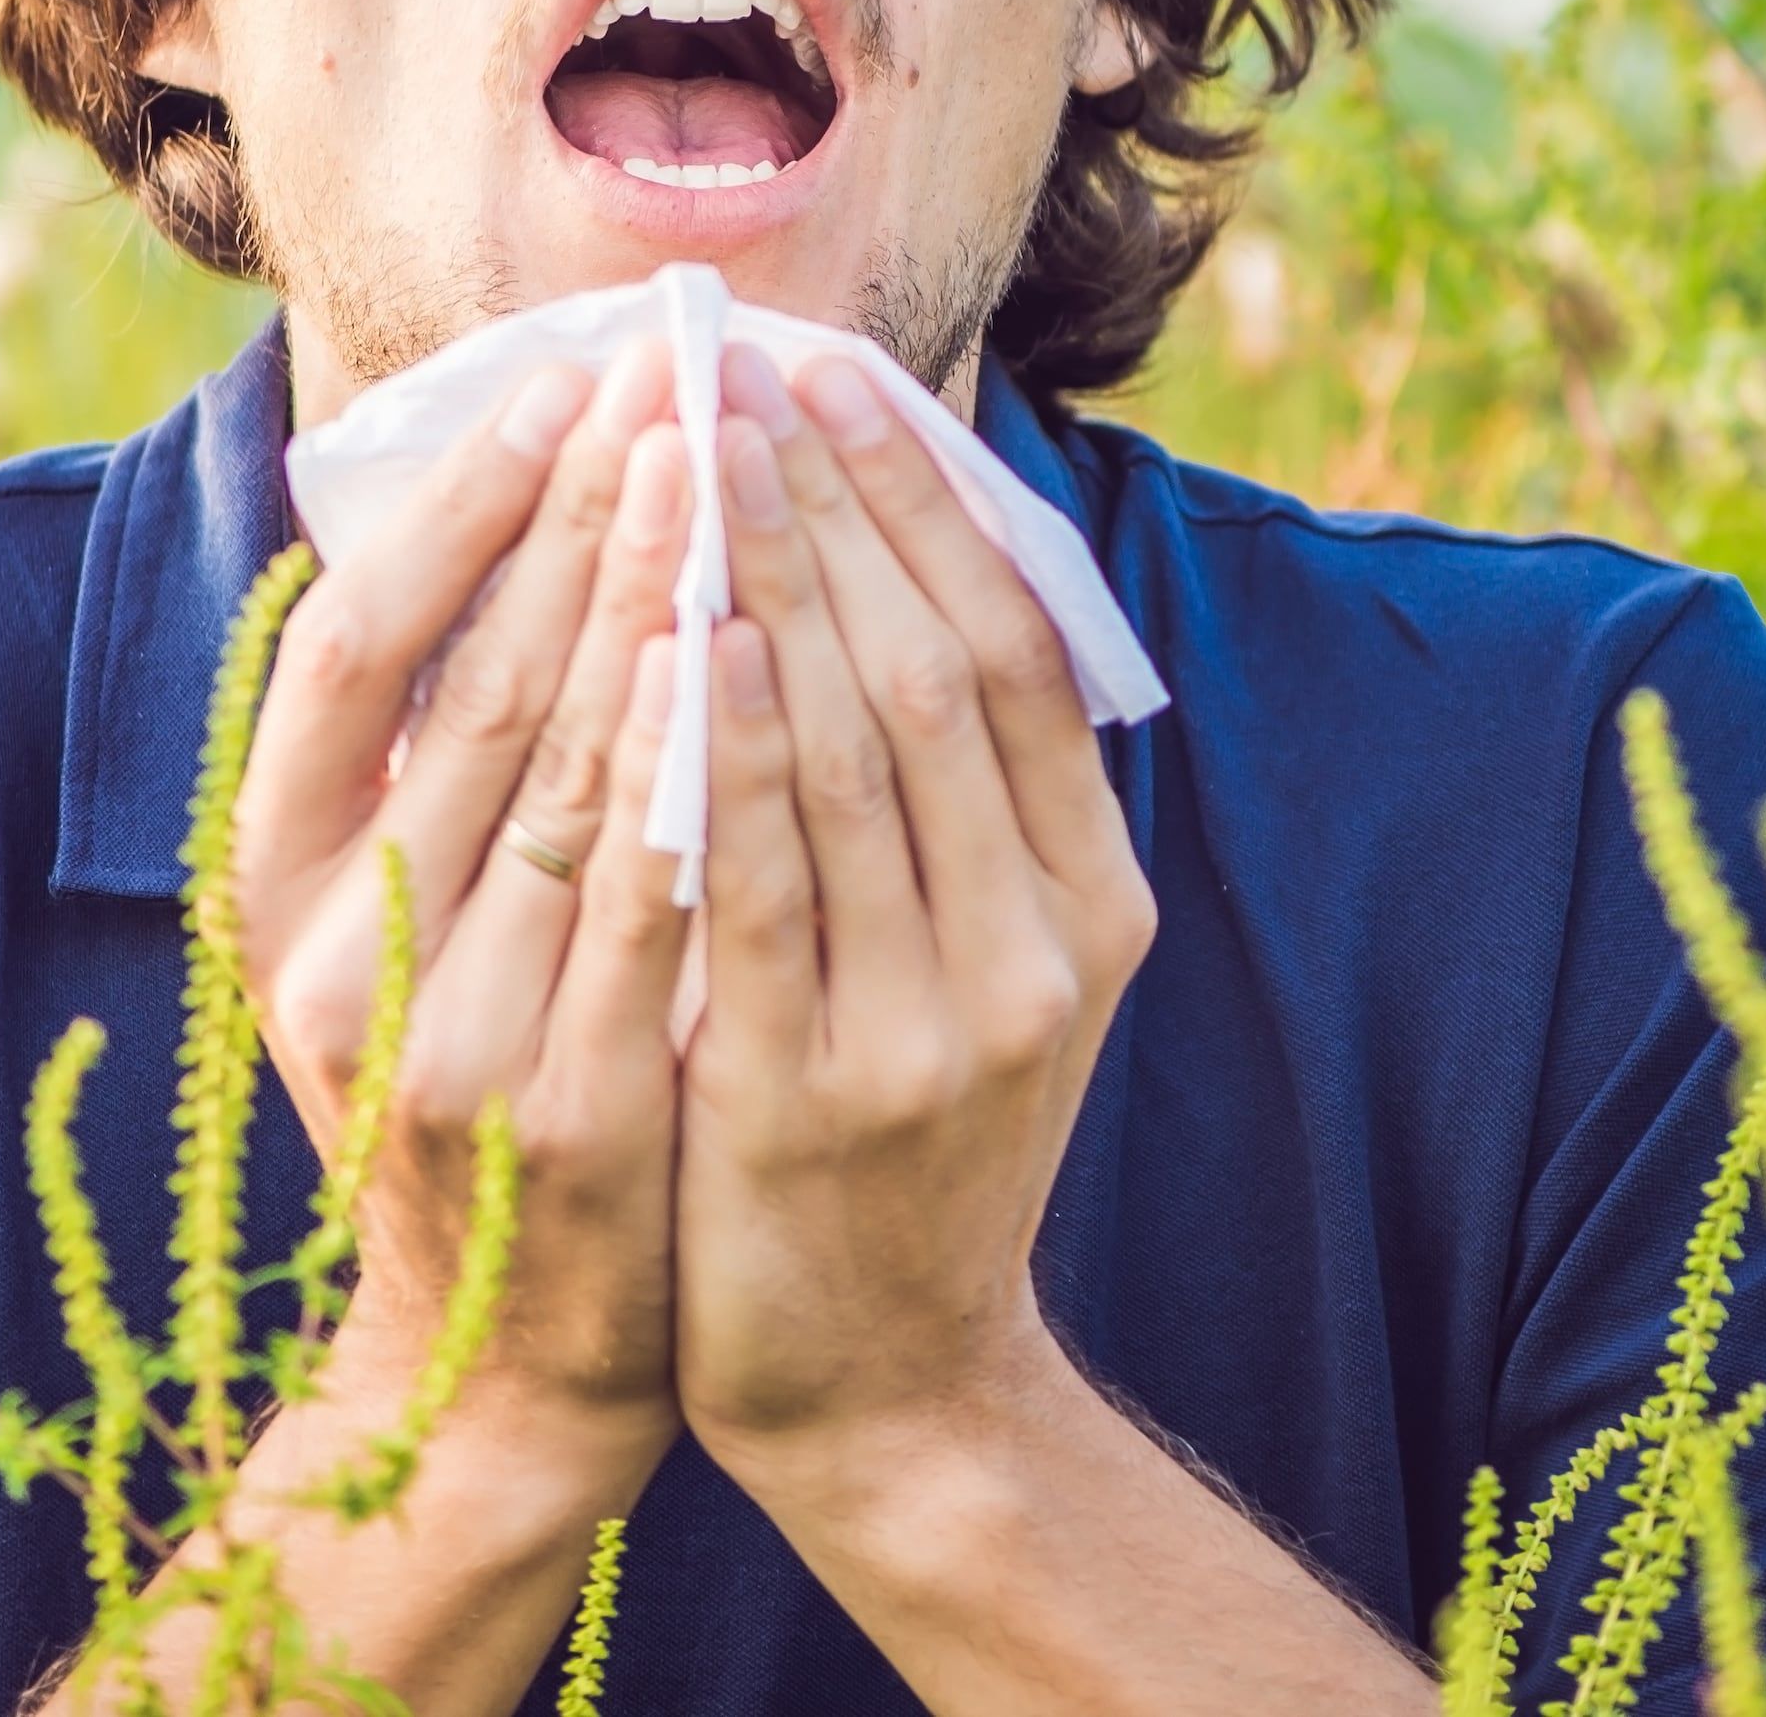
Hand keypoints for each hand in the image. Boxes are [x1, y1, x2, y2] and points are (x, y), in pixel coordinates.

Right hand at [230, 342, 698, 1493]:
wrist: (502, 1369)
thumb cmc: (476, 1087)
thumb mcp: (400, 929)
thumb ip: (426, 764)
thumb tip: (500, 520)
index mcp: (273, 889)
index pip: (348, 649)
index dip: (453, 509)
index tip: (552, 385)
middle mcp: (333, 956)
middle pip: (471, 684)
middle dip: (578, 511)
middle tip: (669, 372)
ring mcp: (445, 1040)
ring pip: (560, 774)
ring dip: (644, 598)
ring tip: (717, 462)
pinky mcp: (564, 1114)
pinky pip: (644, 906)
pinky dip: (689, 771)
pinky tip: (739, 657)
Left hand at [669, 349, 1156, 1476]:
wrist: (888, 1389)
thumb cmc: (909, 1149)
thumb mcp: (990, 972)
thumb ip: (967, 812)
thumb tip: (908, 575)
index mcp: (1090, 902)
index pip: (1017, 649)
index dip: (927, 505)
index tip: (836, 384)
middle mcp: (1036, 950)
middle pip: (934, 672)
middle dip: (830, 507)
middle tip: (736, 376)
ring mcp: (935, 1025)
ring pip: (851, 752)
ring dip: (769, 584)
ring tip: (691, 455)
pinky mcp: (814, 1096)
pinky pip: (760, 882)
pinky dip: (723, 746)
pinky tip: (675, 638)